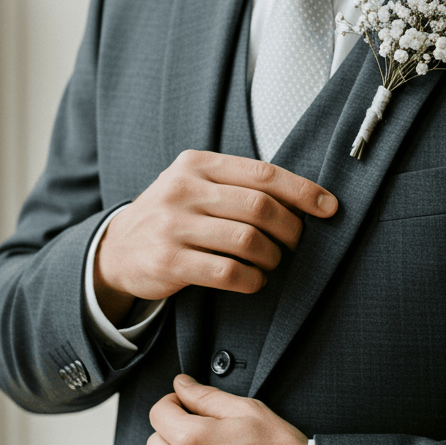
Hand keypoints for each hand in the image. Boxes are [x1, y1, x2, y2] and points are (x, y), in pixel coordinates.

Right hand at [94, 150, 337, 323]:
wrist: (116, 249)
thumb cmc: (171, 216)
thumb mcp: (195, 185)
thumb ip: (237, 185)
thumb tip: (301, 199)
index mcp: (198, 164)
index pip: (263, 174)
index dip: (302, 191)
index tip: (329, 207)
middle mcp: (184, 190)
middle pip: (260, 207)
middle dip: (290, 229)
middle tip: (295, 244)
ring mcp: (173, 226)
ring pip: (247, 240)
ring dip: (272, 257)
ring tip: (272, 262)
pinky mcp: (169, 261)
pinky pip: (227, 272)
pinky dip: (252, 279)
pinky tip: (254, 280)